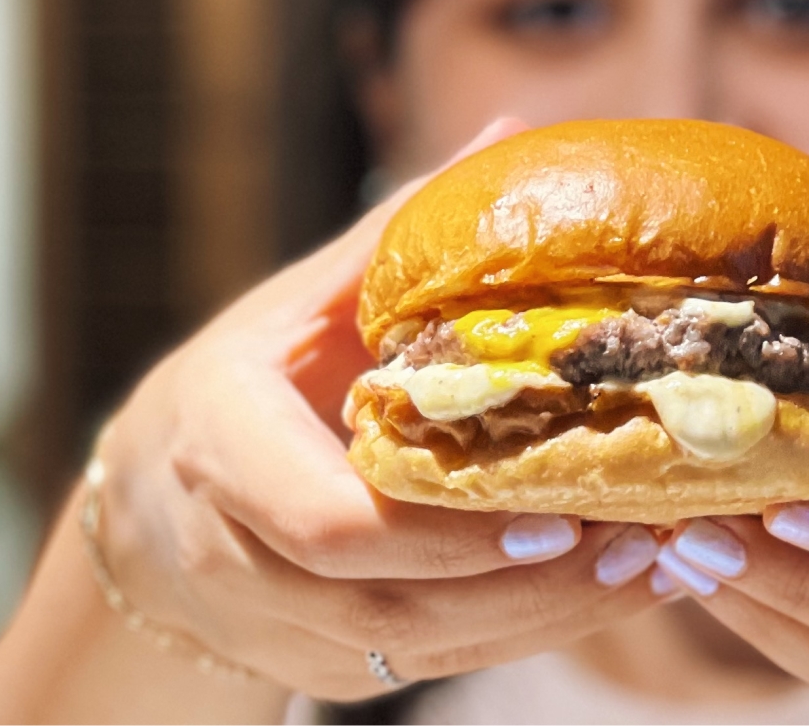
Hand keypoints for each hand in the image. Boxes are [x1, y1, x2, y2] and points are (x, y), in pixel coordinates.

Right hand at [90, 119, 667, 701]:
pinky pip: (436, 667)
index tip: (554, 508)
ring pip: (424, 651)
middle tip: (647, 534)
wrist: (152, 517)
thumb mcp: (297, 306)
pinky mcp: (325, 672)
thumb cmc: (244, 387)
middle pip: (393, 601)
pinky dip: (530, 633)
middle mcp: (236, 554)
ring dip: (551, 616)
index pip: (326, 523)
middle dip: (530, 583)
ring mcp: (278, 629)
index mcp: (220, 446)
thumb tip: (508, 136)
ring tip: (656, 563)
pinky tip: (613, 589)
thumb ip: (393, 239)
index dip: (443, 532)